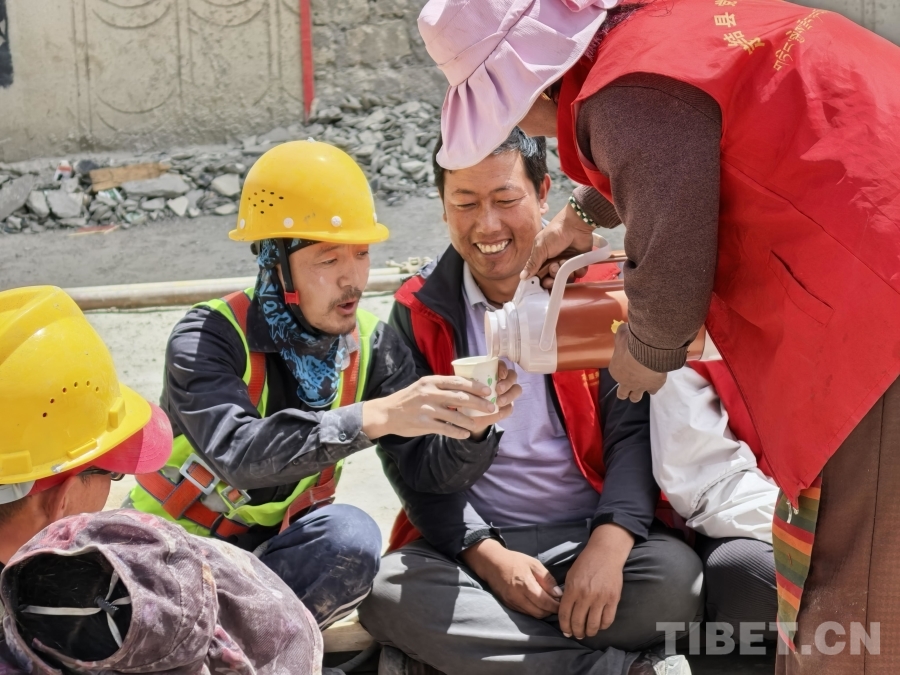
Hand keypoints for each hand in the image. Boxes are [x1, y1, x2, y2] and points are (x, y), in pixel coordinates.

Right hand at [361, 368, 519, 440]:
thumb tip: (465, 386)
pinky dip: (458, 432)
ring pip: (455, 415)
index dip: (475, 386)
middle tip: (491, 407)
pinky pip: (446, 429)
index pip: (458, 381)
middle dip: (478, 403)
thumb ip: (441, 385)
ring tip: (478, 423)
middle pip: (460, 398)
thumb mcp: (423, 385)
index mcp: (431, 381)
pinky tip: (465, 434)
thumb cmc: (408, 398)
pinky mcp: (424, 424)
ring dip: (469, 420)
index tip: (488, 390)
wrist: (387, 413)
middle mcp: (430, 393)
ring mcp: (427, 409)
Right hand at [461, 539, 562, 618]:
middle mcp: (518, 597)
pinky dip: (533, 611)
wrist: (492, 563)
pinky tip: (537, 604)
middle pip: (540, 612)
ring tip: (548, 604)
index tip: (563, 603)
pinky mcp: (508, 605)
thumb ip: (547, 579)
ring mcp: (512, 603)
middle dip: (551, 611)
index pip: (545, 603)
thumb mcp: (533, 564)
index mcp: (526, 584)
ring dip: (543, 612)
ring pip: (533, 615)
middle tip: (557, 604)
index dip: (556, 606)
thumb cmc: (515, 561)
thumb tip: (558, 594)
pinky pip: (525, 613)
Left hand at [466, 361, 521, 439]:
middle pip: (512, 376)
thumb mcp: (464, 387)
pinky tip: (499, 412)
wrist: (467, 415)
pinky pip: (511, 407)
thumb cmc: (467, 395)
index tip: (500, 375)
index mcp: (493, 373)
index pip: (502, 365)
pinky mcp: (506, 408)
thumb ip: (465, 381)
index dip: (503, 368)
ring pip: (516, 390)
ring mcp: (507, 394)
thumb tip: (462, 375)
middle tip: (498, 389)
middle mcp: (502, 381)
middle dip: (507, 382)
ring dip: (509, 395)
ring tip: (499, 402)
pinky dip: (505, 409)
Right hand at [521, 204, 594, 288]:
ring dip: (564, 273)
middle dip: (552, 279)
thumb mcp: (540, 247)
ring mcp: (566, 264)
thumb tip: (522, 277)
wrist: (576, 224)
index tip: (540, 283)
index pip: (538, 277)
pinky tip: (574, 263)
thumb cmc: (555, 233)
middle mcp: (553, 264)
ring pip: (565, 280)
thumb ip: (532, 263)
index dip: (539, 282)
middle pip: (551, 281)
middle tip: (554, 268)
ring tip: (564, 260)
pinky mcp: (579, 263)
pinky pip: (578, 274)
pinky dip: (577, 271)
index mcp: (542, 261)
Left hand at [559, 524, 633, 639]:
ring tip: (587, 632)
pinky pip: (607, 620)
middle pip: (578, 622)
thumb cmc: (585, 563)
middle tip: (577, 634)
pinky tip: (599, 625)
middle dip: (576, 632)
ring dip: (589, 632)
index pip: (565, 614)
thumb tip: (564, 611)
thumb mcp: (570, 575)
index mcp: (572, 589)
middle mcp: (586, 595)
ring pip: (593, 625)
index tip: (566, 632)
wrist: (605, 553)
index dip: (564, 627)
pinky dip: (602, 626)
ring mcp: (601, 598)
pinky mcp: (613, 599)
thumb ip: (567, 593)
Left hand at [609, 324, 667, 401]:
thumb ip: (620, 332)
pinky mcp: (652, 387)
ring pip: (635, 398)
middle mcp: (625, 382)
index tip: (626, 364)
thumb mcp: (622, 335)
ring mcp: (639, 387)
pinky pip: (652, 391)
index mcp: (615, 370)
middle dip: (624, 392)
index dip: (621, 370)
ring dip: (636, 395)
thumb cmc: (631, 345)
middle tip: (628, 387)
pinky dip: (653, 388)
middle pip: (622, 393)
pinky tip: (655, 383)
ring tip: (639, 390)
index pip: (616, 373)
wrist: (647, 355)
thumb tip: (620, 327)